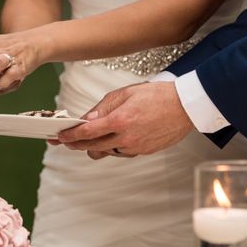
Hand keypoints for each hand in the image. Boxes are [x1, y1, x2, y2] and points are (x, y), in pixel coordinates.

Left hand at [57, 82, 193, 159]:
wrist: (186, 106)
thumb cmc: (158, 95)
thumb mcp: (126, 93)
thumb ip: (103, 107)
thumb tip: (87, 119)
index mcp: (120, 121)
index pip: (87, 132)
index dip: (70, 136)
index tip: (60, 137)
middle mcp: (127, 138)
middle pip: (92, 147)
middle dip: (76, 144)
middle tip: (65, 141)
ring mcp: (136, 147)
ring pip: (106, 152)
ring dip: (95, 146)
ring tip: (87, 137)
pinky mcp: (144, 152)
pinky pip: (121, 153)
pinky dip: (113, 146)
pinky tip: (112, 137)